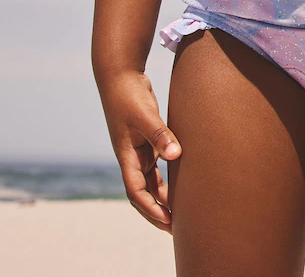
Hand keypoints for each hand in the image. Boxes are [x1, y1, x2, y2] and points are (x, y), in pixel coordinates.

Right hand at [95, 68, 181, 232]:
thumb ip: (159, 134)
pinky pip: (158, 164)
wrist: (121, 76)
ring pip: (152, 180)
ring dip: (164, 196)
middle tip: (178, 227)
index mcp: (127, 156)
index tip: (168, 222)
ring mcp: (139, 149)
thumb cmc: (129, 95)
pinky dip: (168, 175)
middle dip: (157, 211)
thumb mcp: (144, 115)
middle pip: (144, 193)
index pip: (137, 192)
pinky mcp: (148, 139)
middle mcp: (132, 157)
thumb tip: (175, 155)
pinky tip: (183, 180)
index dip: (151, 209)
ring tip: (183, 211)